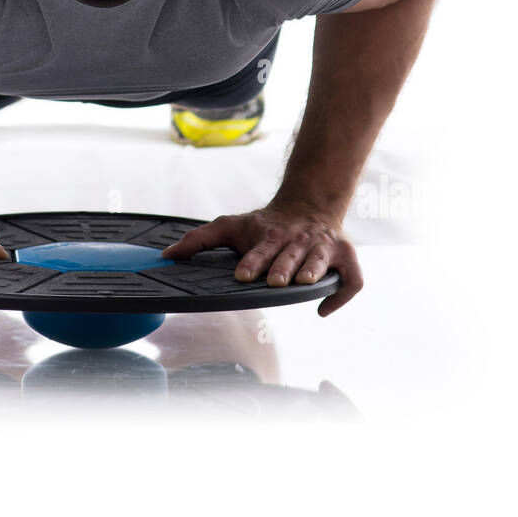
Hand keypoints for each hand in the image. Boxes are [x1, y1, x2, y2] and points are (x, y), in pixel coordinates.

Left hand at [160, 203, 362, 316]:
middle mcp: (298, 240)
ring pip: (321, 261)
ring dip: (313, 270)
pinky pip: (352, 278)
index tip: (242, 274)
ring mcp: (323, 248)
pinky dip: (342, 294)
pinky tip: (323, 310)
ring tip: (305, 282)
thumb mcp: (230, 226)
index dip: (252, 261)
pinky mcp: (346, 257)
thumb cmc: (264, 225)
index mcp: (270, 234)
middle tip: (275, 280)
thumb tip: (165, 257)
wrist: (307, 206)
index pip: (260, 248)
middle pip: (290, 254)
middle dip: (283, 266)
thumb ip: (199, 240)